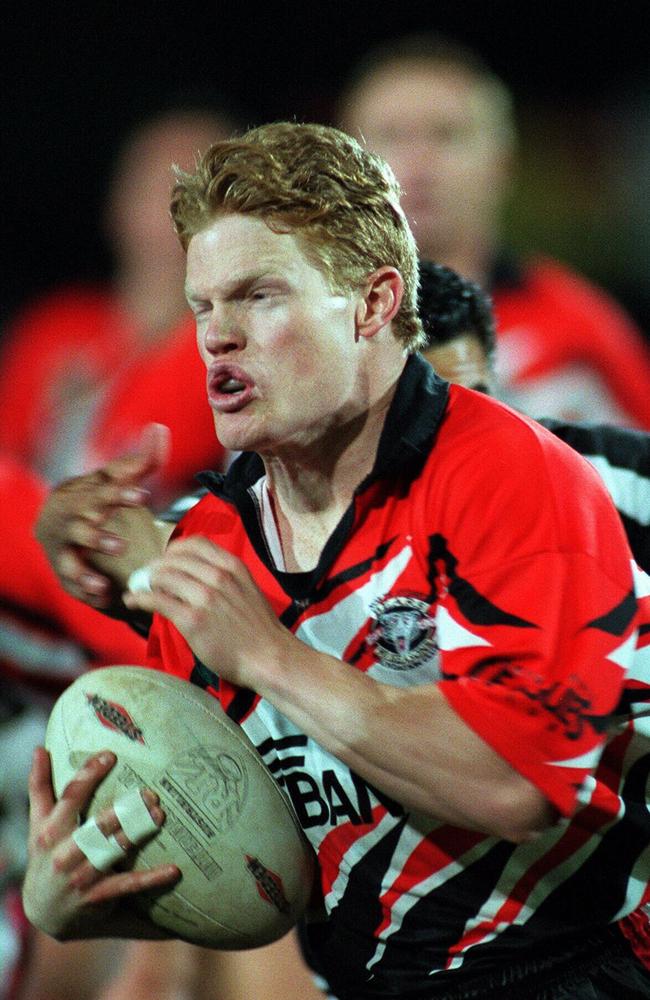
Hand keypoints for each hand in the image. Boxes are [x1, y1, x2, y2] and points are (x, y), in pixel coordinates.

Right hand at [23, 747, 179, 939]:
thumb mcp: (37, 823)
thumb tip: (40, 748)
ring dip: (136, 834)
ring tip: (159, 815)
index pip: (70, 797)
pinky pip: (127, 885)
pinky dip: (151, 879)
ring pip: (112, 851)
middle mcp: (64, 854)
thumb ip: (39, 786)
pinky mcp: (97, 897)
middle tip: (149, 793)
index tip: (111, 755)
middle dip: (122, 810)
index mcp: (50, 831)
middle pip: (95, 826)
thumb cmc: (45, 855)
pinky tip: (174, 870)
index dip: (89, 775)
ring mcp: (81, 877)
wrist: (42, 911)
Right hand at [35, 423, 169, 608]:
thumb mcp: (115, 480)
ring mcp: (63, 551)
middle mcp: (66, 523)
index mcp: (79, 495)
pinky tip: (105, 597)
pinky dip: (87, 593)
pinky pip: (73, 587)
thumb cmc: (95, 499)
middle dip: (97, 537)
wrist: (60, 528)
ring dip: (85, 572)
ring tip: (103, 585)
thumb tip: (160, 429)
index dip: (119, 494)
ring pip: (69, 562)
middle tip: (120, 547)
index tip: (143, 496)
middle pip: (79, 528)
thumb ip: (139, 461)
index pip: (99, 492)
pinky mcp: (66, 576)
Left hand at [123, 536, 290, 689]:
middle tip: (147, 577)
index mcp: (232, 566)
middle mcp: (218, 576)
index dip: (174, 550)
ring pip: (162, 576)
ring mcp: (205, 597)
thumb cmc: (259, 628)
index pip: (194, 543)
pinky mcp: (192, 620)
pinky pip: (156, 600)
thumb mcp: (247, 589)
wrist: (269, 657)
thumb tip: (194, 575)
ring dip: (145, 581)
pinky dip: (139, 598)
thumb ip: (224, 577)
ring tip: (139, 589)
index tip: (166, 560)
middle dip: (155, 566)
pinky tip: (132, 601)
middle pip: (174, 559)